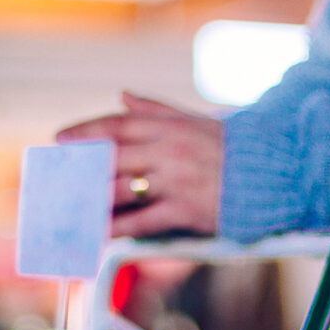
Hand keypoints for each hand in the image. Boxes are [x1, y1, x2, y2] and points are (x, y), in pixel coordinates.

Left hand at [56, 92, 223, 237]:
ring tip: (68, 207)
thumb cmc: (232, 148)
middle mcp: (168, 151)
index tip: (59, 139)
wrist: (274, 175)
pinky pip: (143, 221)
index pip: (117, 125)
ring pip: (121, 190)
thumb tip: (122, 94)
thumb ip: (154, 109)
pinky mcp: (186, 211)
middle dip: (81, 169)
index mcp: (169, 127)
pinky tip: (99, 234)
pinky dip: (118, 229)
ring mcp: (176, 182)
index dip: (85, 131)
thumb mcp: (193, 121)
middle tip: (55, 179)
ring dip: (91, 201)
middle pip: (111, 158)